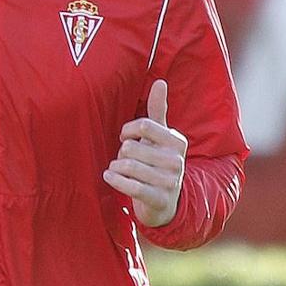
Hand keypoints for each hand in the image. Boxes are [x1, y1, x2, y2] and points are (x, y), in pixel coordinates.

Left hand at [103, 79, 186, 227]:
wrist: (166, 203)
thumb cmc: (157, 162)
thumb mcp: (160, 137)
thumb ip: (158, 110)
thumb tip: (160, 81)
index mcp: (176, 142)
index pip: (144, 125)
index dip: (128, 130)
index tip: (125, 136)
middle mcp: (176, 161)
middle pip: (131, 147)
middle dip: (121, 153)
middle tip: (126, 159)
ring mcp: (169, 182)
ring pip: (128, 165)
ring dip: (116, 167)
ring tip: (118, 169)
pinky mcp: (159, 200)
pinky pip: (130, 186)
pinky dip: (115, 180)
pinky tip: (109, 177)